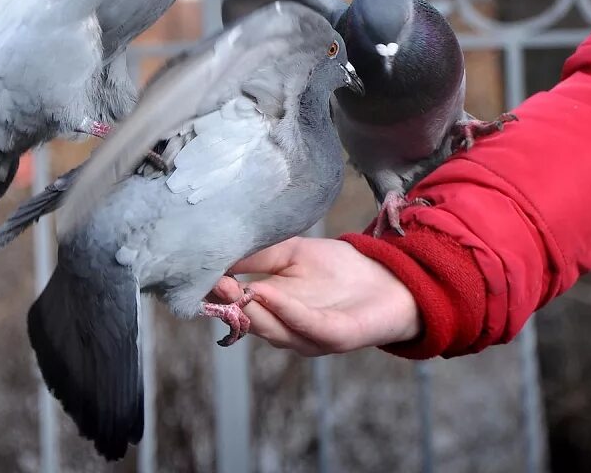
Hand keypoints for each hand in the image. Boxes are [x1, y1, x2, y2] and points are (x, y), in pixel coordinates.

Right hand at [211, 237, 420, 355]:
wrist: (390, 276)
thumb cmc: (339, 268)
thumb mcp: (292, 252)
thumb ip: (259, 255)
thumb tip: (218, 254)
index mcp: (273, 311)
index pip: (238, 306)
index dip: (218, 293)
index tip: (199, 274)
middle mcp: (288, 330)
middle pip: (251, 322)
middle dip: (229, 303)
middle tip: (210, 281)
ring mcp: (311, 337)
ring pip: (274, 330)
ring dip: (252, 310)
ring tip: (232, 286)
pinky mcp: (337, 337)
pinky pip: (307, 327)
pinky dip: (286, 311)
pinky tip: (270, 292)